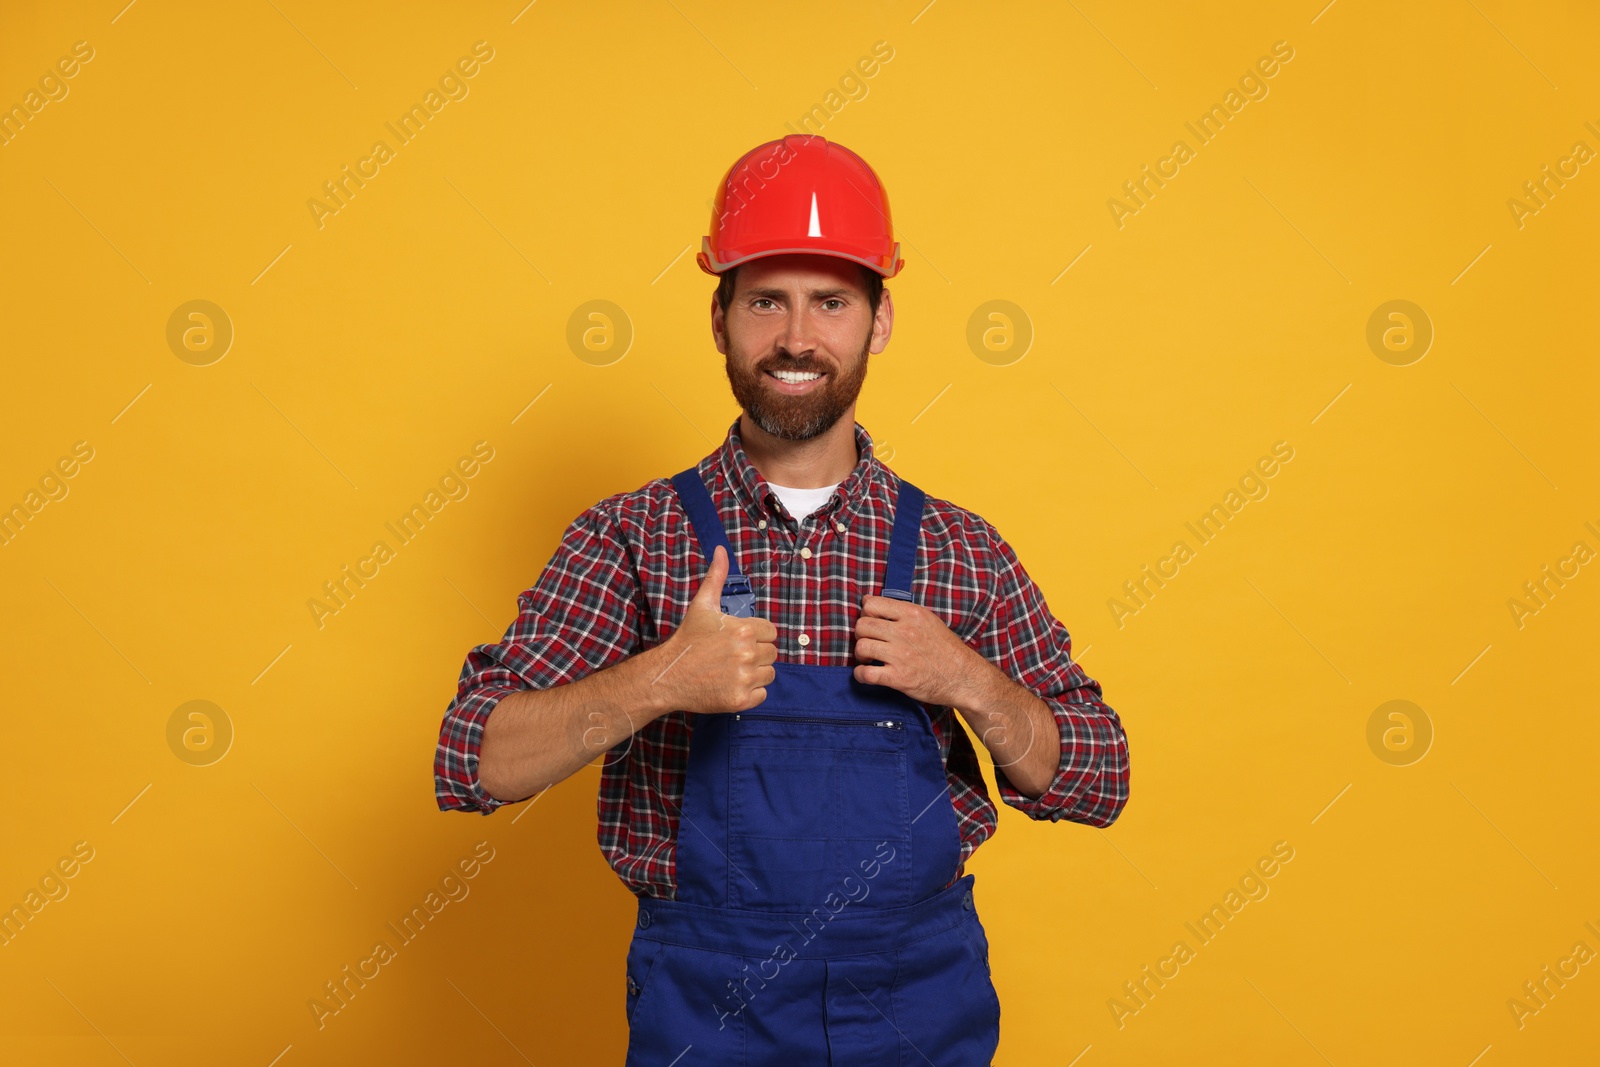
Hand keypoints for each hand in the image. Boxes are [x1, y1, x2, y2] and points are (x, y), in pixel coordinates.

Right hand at [657, 545, 778, 714]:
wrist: (668, 674)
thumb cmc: (688, 639)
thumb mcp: (702, 605)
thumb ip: (716, 577)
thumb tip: (721, 550)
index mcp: (745, 630)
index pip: (771, 632)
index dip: (757, 635)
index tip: (738, 639)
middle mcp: (748, 654)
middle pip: (772, 653)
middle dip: (756, 654)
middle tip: (732, 655)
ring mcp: (745, 678)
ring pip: (769, 674)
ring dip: (755, 673)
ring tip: (732, 669)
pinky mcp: (740, 699)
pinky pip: (762, 695)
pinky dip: (750, 692)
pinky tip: (731, 684)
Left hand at [852, 595, 983, 705]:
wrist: (963, 677)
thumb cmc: (945, 649)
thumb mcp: (928, 620)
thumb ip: (899, 610)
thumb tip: (867, 600)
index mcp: (912, 614)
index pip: (871, 605)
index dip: (866, 614)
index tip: (871, 624)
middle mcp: (905, 632)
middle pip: (862, 626)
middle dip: (860, 635)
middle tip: (869, 642)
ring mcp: (901, 655)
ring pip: (861, 647)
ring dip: (860, 655)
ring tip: (868, 659)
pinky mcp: (899, 678)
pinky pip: (866, 674)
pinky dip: (860, 675)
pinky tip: (866, 674)